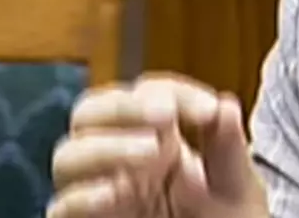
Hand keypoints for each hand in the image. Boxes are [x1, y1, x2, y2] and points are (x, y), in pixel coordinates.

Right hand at [47, 74, 267, 217]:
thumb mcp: (236, 187)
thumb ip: (228, 150)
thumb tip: (224, 106)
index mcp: (160, 138)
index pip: (149, 94)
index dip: (177, 92)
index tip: (210, 110)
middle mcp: (122, 159)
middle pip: (92, 112)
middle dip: (125, 106)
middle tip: (165, 116)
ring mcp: (101, 192)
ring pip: (68, 155)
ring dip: (106, 146)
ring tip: (152, 151)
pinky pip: (62, 207)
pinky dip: (82, 196)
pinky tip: (115, 193)